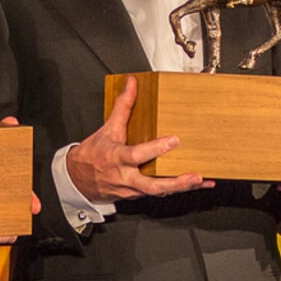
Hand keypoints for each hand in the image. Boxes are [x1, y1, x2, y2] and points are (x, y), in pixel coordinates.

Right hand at [66, 78, 214, 202]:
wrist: (78, 180)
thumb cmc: (92, 155)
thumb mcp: (107, 129)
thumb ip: (122, 106)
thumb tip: (131, 84)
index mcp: (117, 158)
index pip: (136, 154)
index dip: (155, 149)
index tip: (173, 141)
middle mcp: (125, 177)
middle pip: (152, 185)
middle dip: (176, 183)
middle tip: (195, 177)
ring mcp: (131, 189)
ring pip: (158, 192)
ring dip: (182, 187)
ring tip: (203, 181)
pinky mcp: (136, 195)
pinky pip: (158, 193)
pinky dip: (177, 189)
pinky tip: (194, 185)